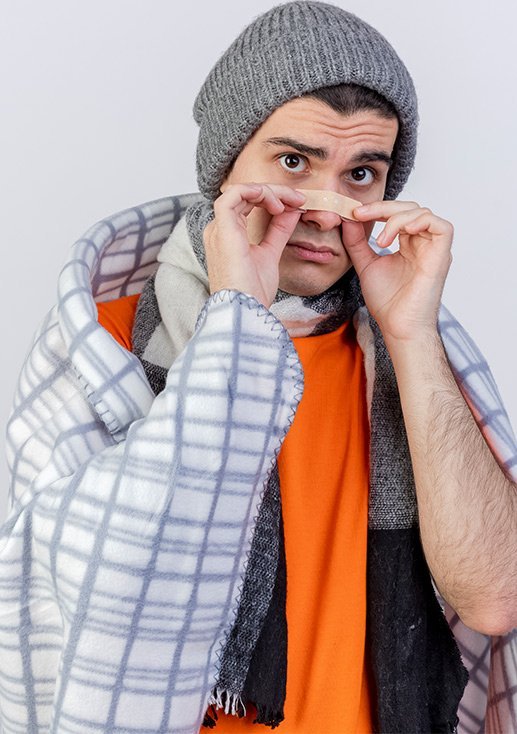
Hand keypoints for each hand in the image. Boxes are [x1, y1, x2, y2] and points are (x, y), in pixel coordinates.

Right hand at [204, 183, 305, 308]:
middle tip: (298, 199)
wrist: (246, 311)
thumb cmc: (254, 292)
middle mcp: (218, 230)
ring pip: (240, 191)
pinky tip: (273, 201)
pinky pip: (232, 196)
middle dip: (274, 192)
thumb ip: (279, 230)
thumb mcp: (271, 254)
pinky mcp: (222, 230)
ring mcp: (218, 229)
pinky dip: (254, 191)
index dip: (272, 198)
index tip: (297, 205)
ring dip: (267, 190)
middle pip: (244, 195)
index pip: (246, 203)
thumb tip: (292, 210)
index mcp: (227, 236)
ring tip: (288, 202)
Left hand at [344, 201, 453, 344]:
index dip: (377, 209)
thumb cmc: (387, 302)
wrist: (398, 326)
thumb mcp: (365, 265)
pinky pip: (441, 226)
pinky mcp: (442, 255)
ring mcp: (434, 249)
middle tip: (360, 214)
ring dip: (397, 218)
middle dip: (383, 207)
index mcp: (408, 245)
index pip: (397, 214)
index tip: (355, 213)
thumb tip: (348, 218)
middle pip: (410, 208)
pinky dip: (420, 222)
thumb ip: (357, 242)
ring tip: (381, 241)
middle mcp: (423, 244)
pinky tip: (400, 234)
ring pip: (423, 213)